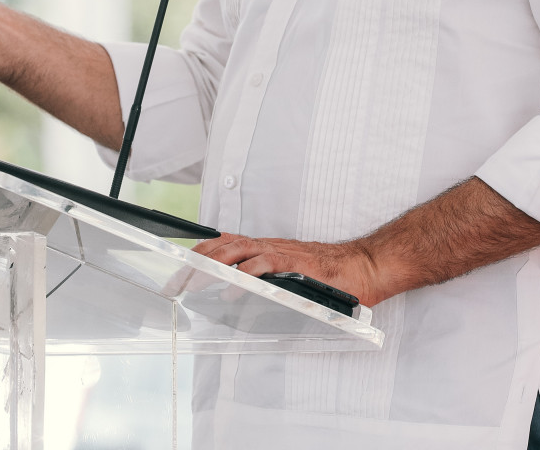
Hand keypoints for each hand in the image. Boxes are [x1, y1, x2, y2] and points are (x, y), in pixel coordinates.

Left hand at [192, 232, 386, 305]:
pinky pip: (267, 265)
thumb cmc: (328, 274)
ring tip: (194, 281)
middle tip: (176, 283)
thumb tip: (236, 295)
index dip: (197, 256)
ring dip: (213, 265)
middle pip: (222, 246)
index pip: (222, 245)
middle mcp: (268, 246)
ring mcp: (282, 252)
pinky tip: (232, 289)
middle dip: (195, 263)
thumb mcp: (288, 275)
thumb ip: (266, 280)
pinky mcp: (297, 264)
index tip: (176, 272)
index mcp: (264, 249)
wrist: (364, 266)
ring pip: (238, 250)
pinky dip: (246, 275)